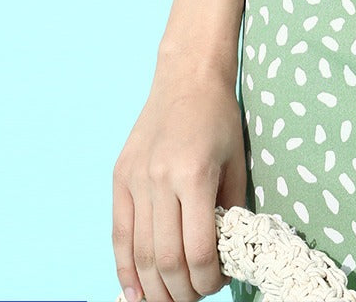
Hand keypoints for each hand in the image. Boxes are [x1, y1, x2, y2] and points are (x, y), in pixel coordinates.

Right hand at [112, 67, 247, 301]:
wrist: (187, 76)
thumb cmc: (220, 118)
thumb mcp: (237, 162)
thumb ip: (231, 211)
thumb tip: (225, 258)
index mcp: (195, 175)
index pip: (199, 249)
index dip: (209, 278)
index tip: (219, 282)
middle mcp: (160, 180)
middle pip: (166, 260)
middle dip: (183, 291)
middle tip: (197, 295)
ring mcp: (135, 180)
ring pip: (140, 254)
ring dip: (155, 288)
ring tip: (172, 298)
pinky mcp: (119, 179)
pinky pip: (119, 234)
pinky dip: (125, 269)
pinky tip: (136, 292)